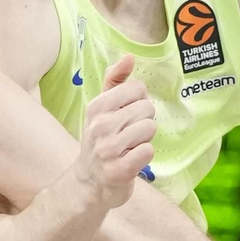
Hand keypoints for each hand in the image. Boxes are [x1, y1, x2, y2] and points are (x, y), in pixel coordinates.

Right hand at [70, 55, 156, 209]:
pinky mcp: (119, 170)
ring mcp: (108, 150)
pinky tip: (131, 160)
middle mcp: (99, 126)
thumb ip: (115, 80)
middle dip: (144, 121)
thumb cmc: (101, 140)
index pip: (137, 89)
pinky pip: (148, 151)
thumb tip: (130, 57)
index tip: (126, 115)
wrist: (90, 183)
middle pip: (146, 108)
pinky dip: (144, 156)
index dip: (139, 102)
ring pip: (149, 128)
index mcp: (96, 107)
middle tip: (128, 135)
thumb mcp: (102, 109)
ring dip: (144, 139)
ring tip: (129, 147)